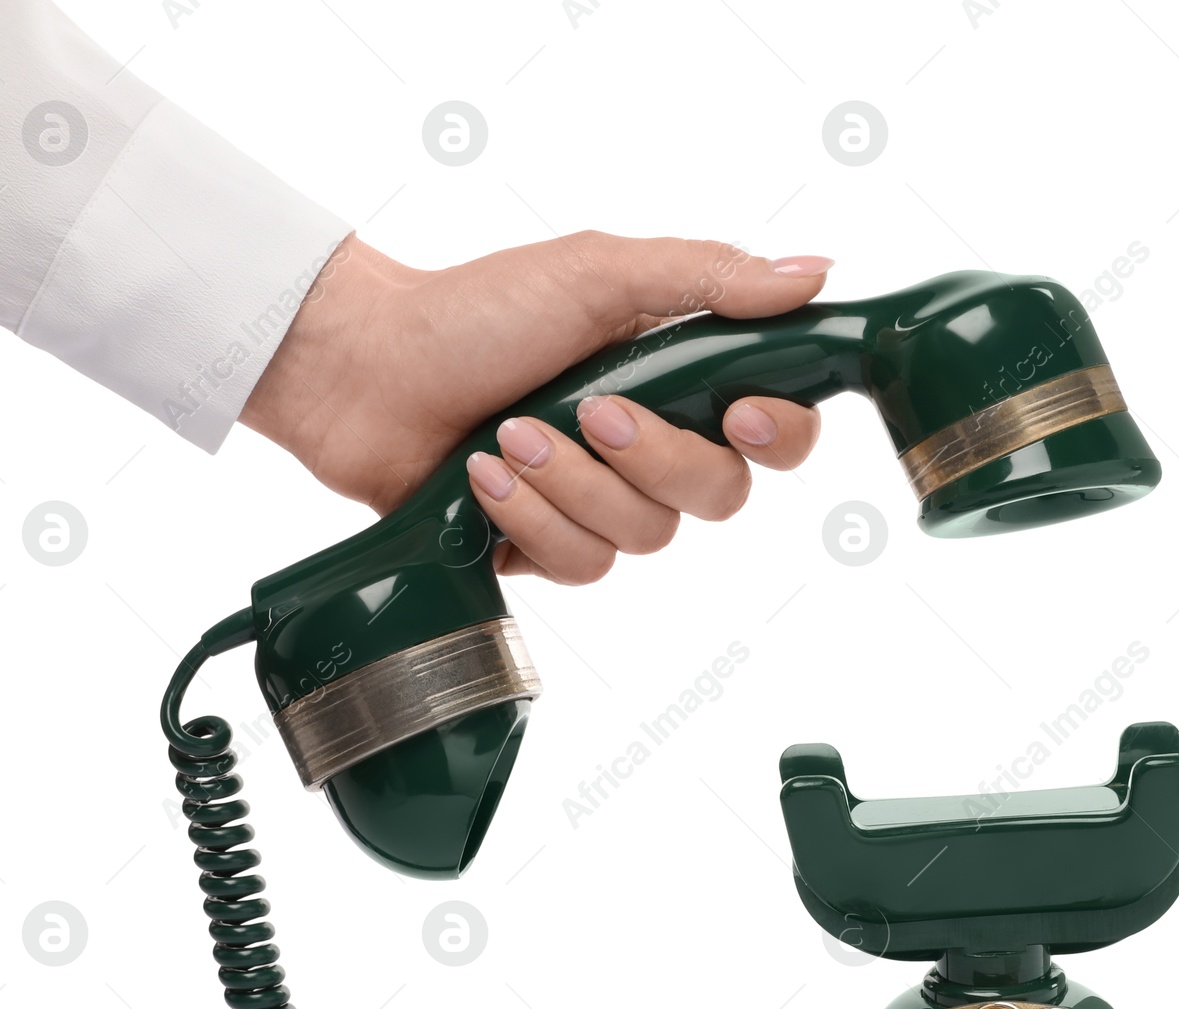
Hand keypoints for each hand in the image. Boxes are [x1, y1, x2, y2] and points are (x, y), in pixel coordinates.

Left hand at [240, 233, 829, 581]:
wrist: (365, 371)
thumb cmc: (474, 311)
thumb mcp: (598, 273)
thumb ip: (708, 277)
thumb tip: (813, 274)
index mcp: (678, 377)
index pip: (777, 431)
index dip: (780, 435)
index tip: (742, 415)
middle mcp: (651, 447)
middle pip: (719, 496)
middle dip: (652, 459)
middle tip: (589, 410)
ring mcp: (600, 502)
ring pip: (645, 538)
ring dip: (572, 485)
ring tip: (509, 436)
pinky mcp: (548, 546)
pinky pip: (581, 566)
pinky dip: (530, 520)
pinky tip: (483, 481)